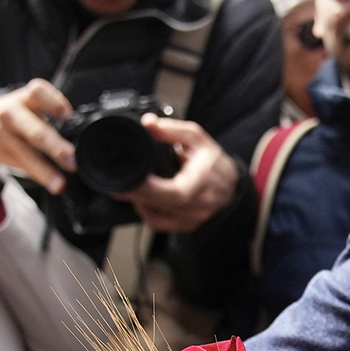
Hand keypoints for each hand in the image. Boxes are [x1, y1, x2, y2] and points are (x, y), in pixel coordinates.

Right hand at [0, 80, 76, 192]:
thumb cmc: (16, 114)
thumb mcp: (30, 104)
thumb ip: (49, 114)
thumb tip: (77, 138)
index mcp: (24, 98)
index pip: (38, 92)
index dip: (54, 102)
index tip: (67, 114)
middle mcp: (10, 113)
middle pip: (34, 131)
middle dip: (54, 147)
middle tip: (71, 161)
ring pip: (24, 154)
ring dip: (44, 171)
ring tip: (59, 183)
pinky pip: (17, 166)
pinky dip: (34, 175)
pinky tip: (45, 181)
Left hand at [124, 115, 238, 233]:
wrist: (232, 187)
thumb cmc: (215, 164)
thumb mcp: (197, 139)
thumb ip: (172, 129)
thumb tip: (148, 123)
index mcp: (201, 184)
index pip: (172, 192)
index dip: (147, 188)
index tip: (130, 178)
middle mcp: (197, 206)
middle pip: (158, 206)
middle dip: (134, 195)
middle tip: (118, 184)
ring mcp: (191, 220)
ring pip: (155, 218)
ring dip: (138, 203)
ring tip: (129, 189)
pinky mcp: (185, 227)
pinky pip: (158, 225)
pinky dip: (146, 213)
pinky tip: (141, 201)